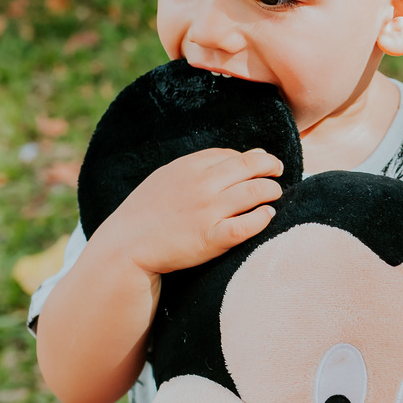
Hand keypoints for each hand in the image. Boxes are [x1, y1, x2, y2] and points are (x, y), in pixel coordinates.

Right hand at [97, 145, 282, 277]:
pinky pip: (247, 225)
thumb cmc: (146, 213)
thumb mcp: (167, 178)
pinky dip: (262, 218)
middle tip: (278, 172)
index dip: (252, 159)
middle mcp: (201, 185)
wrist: (125, 247)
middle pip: (250, 168)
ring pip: (255, 193)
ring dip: (271, 191)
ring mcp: (207, 212)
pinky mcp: (211, 239)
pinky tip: (267, 217)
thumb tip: (241, 157)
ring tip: (275, 194)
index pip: (233, 155)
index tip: (260, 165)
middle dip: (270, 167)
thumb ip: (201, 166)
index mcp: (189, 167)